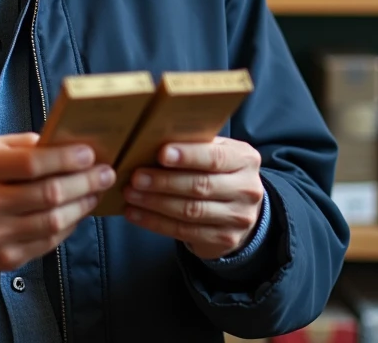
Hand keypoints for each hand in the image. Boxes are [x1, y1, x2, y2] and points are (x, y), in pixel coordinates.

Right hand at [0, 132, 114, 271]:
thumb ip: (23, 145)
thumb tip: (66, 143)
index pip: (30, 163)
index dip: (65, 159)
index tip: (89, 154)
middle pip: (48, 194)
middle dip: (84, 182)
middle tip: (105, 173)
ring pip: (53, 221)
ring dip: (82, 205)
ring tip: (96, 192)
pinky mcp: (7, 258)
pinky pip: (49, 242)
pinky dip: (70, 225)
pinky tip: (78, 212)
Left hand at [122, 137, 264, 259]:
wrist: (240, 210)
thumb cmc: (217, 172)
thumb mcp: (215, 153)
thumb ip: (194, 145)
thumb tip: (152, 137)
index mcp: (244, 159)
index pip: (215, 157)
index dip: (187, 156)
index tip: (161, 154)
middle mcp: (246, 189)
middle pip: (200, 186)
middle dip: (164, 182)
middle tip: (135, 177)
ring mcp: (238, 217)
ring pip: (190, 211)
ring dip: (155, 203)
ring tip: (131, 195)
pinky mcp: (224, 239)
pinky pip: (185, 232)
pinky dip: (156, 223)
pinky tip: (136, 214)